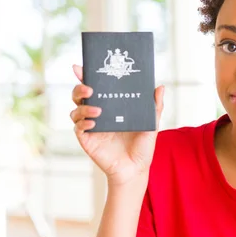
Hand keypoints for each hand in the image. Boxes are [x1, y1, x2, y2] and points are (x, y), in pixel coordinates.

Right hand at [70, 64, 164, 185]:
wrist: (136, 169)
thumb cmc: (143, 146)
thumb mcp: (152, 124)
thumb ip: (155, 106)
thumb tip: (160, 86)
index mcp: (111, 106)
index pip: (96, 87)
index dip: (86, 76)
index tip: (81, 67)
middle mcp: (97, 114)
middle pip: (79, 95)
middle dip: (80, 88)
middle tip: (90, 88)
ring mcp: (91, 127)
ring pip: (75, 110)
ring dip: (83, 107)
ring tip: (98, 110)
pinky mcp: (87, 140)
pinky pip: (78, 128)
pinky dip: (83, 123)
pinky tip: (94, 124)